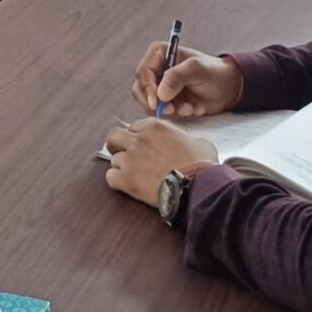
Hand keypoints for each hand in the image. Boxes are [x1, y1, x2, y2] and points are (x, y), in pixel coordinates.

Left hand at [103, 119, 217, 206]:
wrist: (197, 186)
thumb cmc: (201, 164)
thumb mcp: (198, 141)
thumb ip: (183, 138)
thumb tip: (183, 143)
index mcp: (154, 127)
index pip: (134, 126)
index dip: (138, 136)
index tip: (143, 145)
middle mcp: (138, 140)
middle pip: (114, 136)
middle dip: (118, 145)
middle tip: (126, 154)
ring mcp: (130, 159)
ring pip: (114, 159)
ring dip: (122, 167)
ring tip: (135, 175)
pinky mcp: (126, 179)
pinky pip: (110, 177)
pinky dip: (117, 181)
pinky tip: (128, 185)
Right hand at [132, 43, 245, 118]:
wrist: (228, 87)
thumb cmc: (214, 72)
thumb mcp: (197, 69)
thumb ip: (177, 77)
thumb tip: (160, 94)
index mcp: (159, 54)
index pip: (143, 72)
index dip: (147, 89)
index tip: (157, 103)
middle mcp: (155, 70)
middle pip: (141, 90)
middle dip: (157, 103)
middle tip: (173, 110)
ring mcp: (159, 87)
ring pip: (150, 104)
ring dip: (171, 110)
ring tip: (191, 108)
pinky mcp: (166, 101)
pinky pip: (162, 112)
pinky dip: (178, 114)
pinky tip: (194, 109)